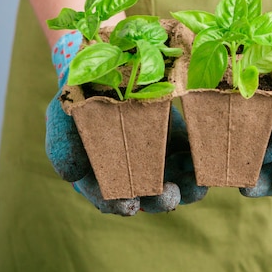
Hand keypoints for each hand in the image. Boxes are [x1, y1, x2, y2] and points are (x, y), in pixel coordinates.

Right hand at [45, 31, 194, 214]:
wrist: (107, 66)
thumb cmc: (80, 97)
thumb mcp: (63, 115)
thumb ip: (63, 145)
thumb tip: (71, 175)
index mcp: (100, 176)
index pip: (108, 198)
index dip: (118, 204)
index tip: (128, 205)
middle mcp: (132, 175)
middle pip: (148, 197)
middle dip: (159, 200)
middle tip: (168, 197)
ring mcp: (157, 161)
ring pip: (176, 184)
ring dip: (188, 189)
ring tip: (198, 186)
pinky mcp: (178, 142)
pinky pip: (193, 158)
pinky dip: (201, 161)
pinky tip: (208, 158)